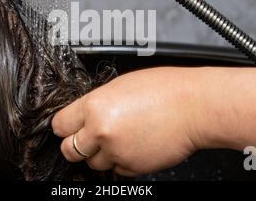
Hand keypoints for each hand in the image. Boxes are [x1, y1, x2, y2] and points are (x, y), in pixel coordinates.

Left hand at [51, 67, 204, 176]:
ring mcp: (116, 152)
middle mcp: (101, 132)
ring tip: (119, 138)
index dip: (63, 125)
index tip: (66, 126)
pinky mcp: (132, 167)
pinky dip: (121, 162)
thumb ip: (98, 102)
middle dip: (76, 143)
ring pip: (92, 163)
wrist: (195, 107)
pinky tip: (133, 145)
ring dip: (100, 154)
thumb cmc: (165, 89)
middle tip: (87, 136)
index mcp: (94, 106)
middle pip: (69, 149)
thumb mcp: (121, 85)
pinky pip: (116, 170)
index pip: (60, 124)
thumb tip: (84, 114)